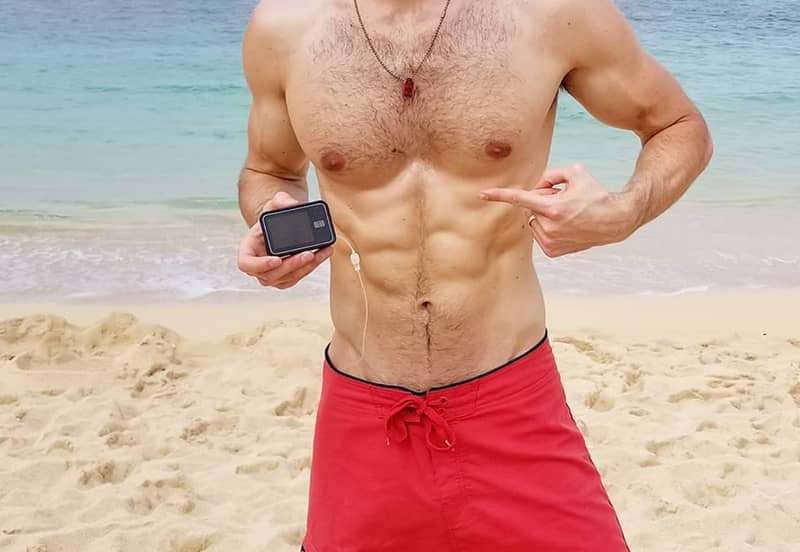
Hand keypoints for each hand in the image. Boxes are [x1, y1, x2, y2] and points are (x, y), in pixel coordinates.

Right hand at [237, 192, 333, 288]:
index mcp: (248, 250)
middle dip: (292, 264)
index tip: (277, 259)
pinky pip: (298, 276)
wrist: (281, 227)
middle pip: (271, 274)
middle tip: (308, 254)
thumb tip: (292, 204)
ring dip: (306, 266)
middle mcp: (257, 267)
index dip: (260, 265)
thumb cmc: (272, 218)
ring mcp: (272, 275)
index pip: (246, 264)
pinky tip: (322, 255)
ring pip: (288, 278)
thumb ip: (280, 200)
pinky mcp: (286, 278)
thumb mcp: (273, 205)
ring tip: (321, 252)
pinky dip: (311, 266)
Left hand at [479, 164, 636, 257]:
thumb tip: (533, 187)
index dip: (500, 195)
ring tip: (567, 215)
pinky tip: (566, 227)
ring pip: (533, 223)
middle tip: (563, 200)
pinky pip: (540, 236)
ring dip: (544, 217)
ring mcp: (551, 241)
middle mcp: (549, 227)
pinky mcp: (553, 252)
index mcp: (552, 207)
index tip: (482, 194)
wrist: (614, 220)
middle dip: (541, 202)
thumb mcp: (575, 173)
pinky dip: (548, 229)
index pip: (520, 198)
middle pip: (530, 209)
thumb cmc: (595, 194)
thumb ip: (550, 174)